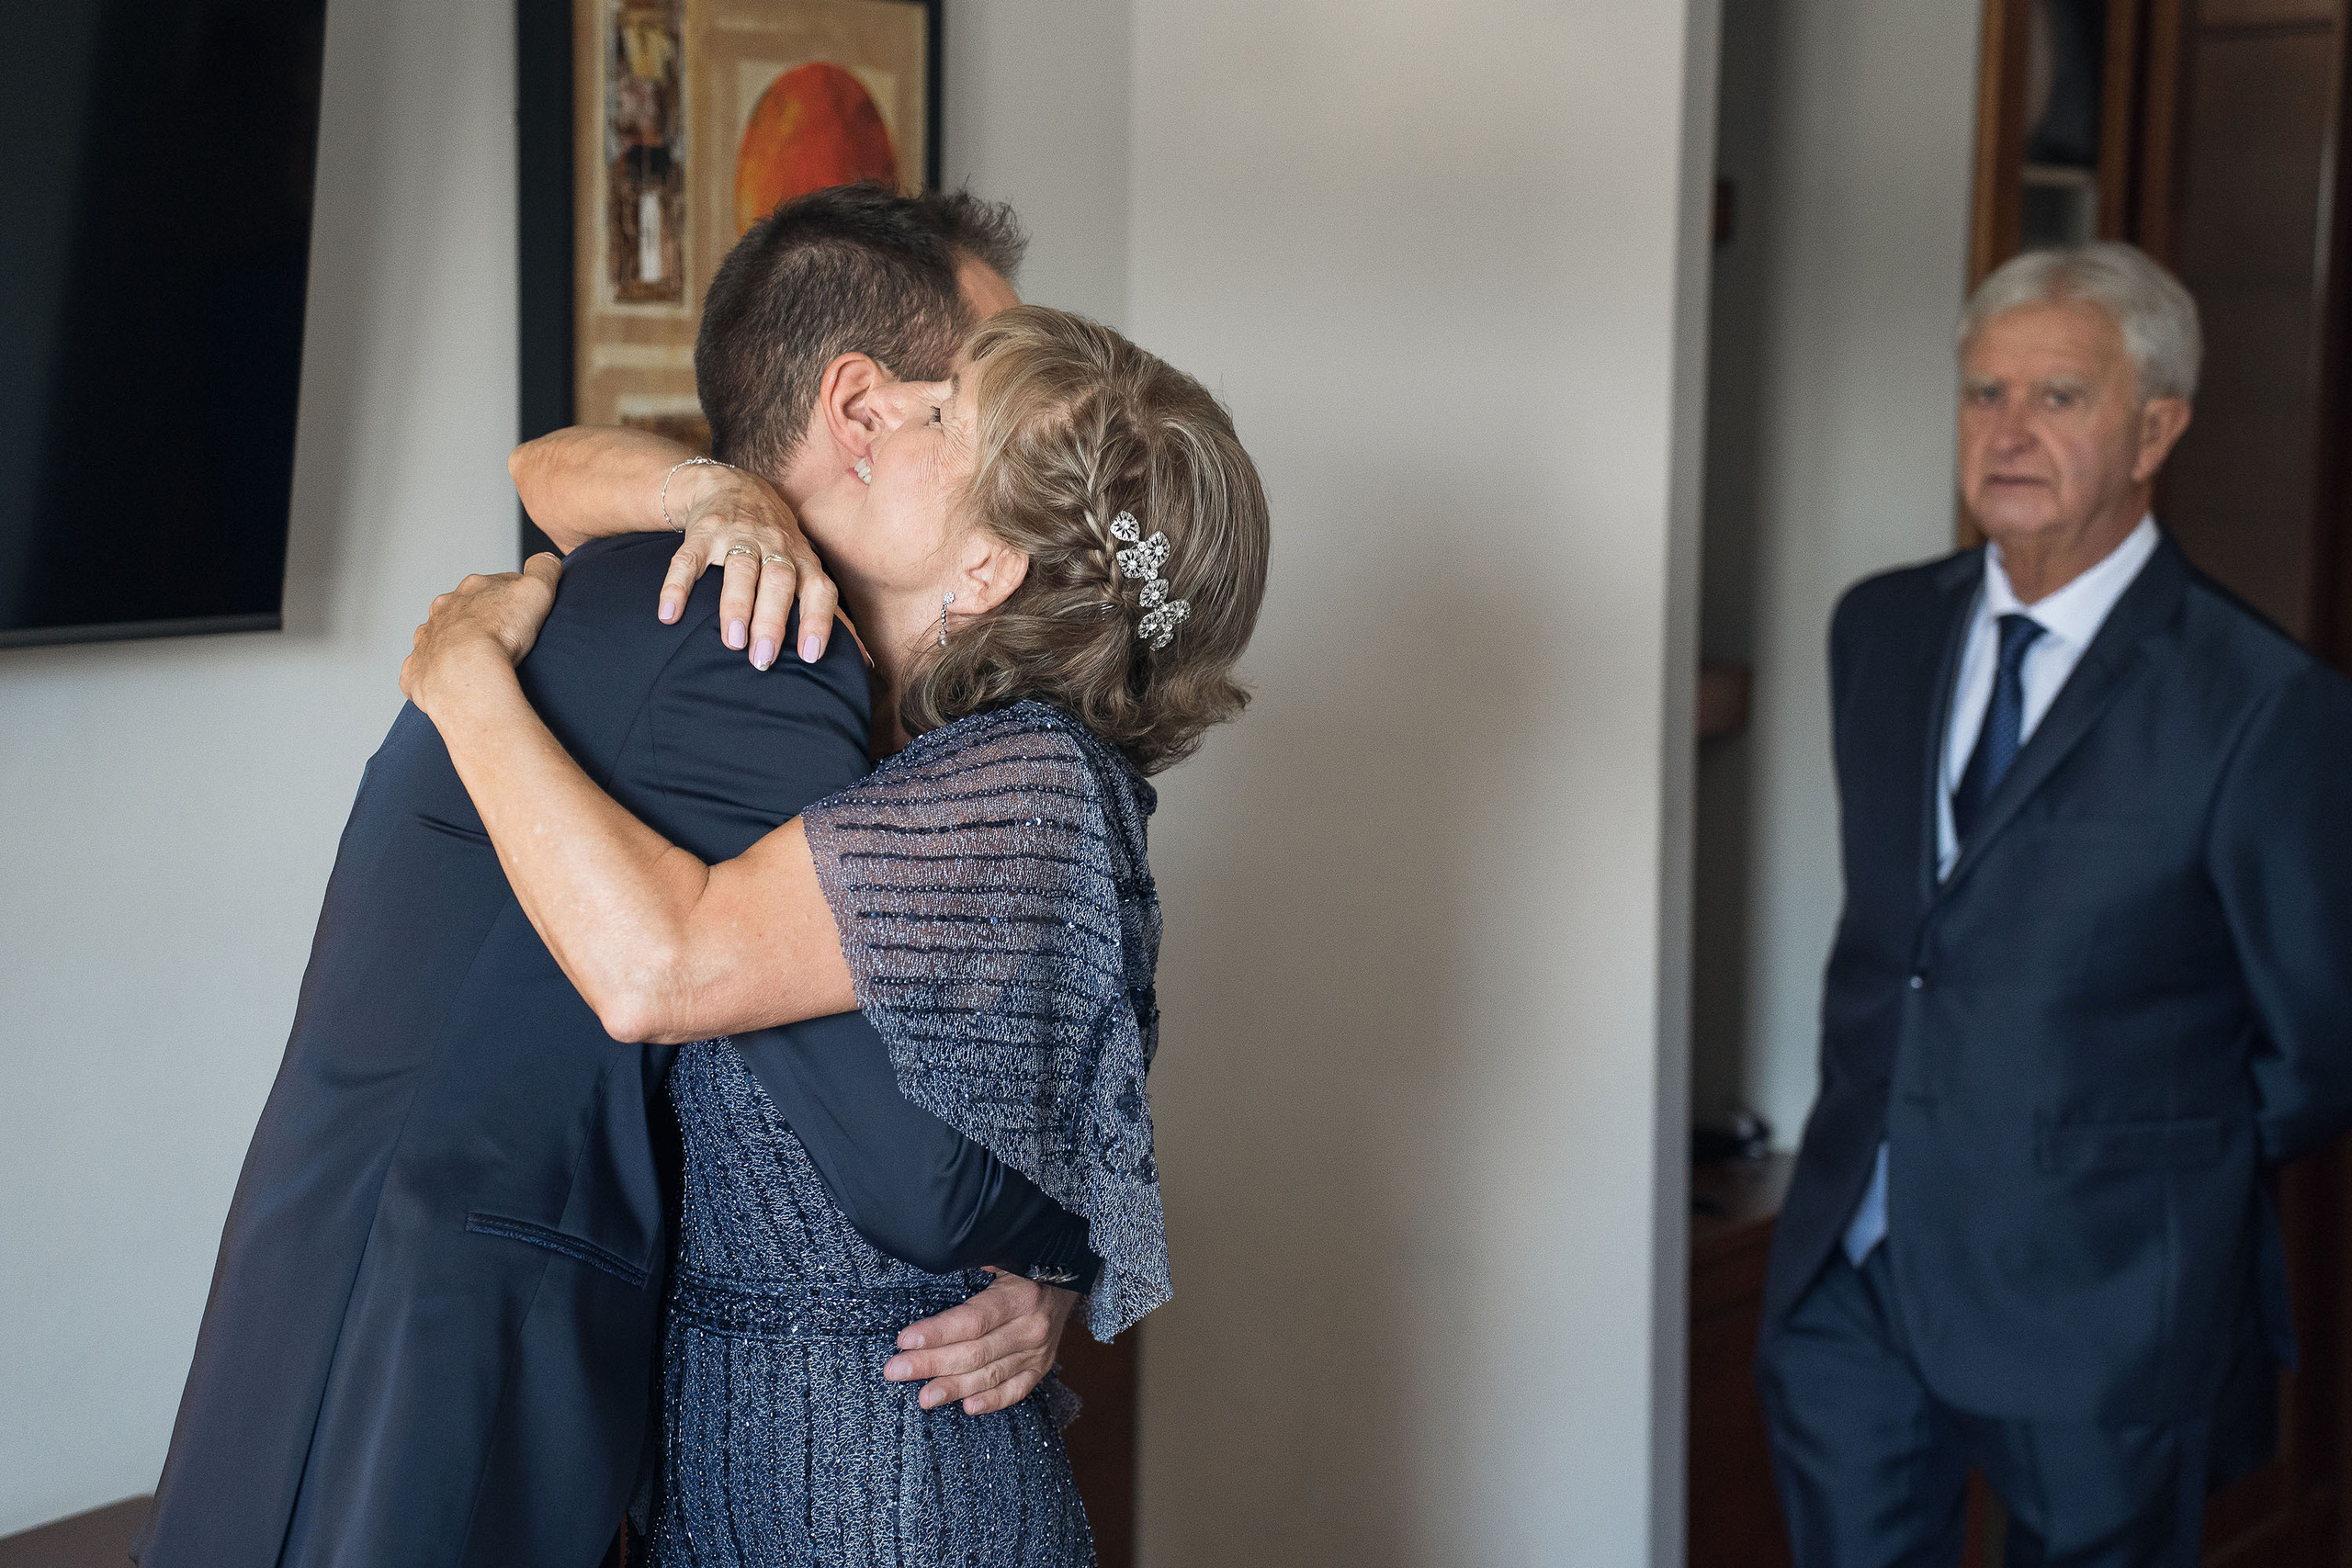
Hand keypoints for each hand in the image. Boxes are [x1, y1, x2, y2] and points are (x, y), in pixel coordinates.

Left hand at [400, 553, 562, 712]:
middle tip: (504, 638)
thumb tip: (546, 560)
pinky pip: (427, 666)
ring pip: (442, 634)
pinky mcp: (419, 667)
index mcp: (472, 588)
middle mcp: (445, 608)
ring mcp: (429, 637)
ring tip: (479, 660)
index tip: (525, 612)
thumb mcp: (536, 590)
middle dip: (481, 618)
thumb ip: (544, 570)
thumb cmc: (499, 632)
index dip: (513, 597)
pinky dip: (439, 671)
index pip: (496, 584)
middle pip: (465, 608)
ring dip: (456, 643)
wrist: (464, 669)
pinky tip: (455, 679)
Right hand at [660, 463, 839, 668]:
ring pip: (739, 570)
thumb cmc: (776, 538)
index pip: (818, 587)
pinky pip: (687, 560)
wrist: (729, 483)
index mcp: (801, 557)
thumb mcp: (805, 562)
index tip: (813, 655)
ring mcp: (736, 536)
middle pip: (778, 580)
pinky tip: (669, 615)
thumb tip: (866, 661)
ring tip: (732, 642)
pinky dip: (677, 587)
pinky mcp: (701, 533)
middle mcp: (773, 544)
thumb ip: (827, 608)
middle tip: (763, 658)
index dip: (818, 619)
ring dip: (736, 606)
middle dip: (773, 620)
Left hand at [883, 1270, 1079, 1415]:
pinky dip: (992, 1401)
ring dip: (954, 1388)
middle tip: (895, 1371)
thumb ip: (974, 1261)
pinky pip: (1016, 1391)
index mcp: (1020, 1296)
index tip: (905, 1340)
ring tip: (923, 1397)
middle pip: (975, 1352)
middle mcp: (1031, 1328)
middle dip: (931, 1363)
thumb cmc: (1025, 1266)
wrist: (1069, 1277)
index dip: (937, 1332)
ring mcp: (1038, 1352)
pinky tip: (967, 1407)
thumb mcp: (1004, 1255)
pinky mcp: (1041, 1368)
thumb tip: (936, 1257)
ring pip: (990, 1375)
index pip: (972, 1321)